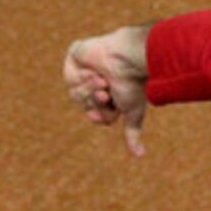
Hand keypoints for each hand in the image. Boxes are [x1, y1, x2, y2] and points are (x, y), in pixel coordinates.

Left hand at [62, 25, 151, 155]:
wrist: (128, 60)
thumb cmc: (133, 83)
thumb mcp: (132, 112)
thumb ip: (132, 132)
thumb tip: (140, 155)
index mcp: (108, 93)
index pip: (94, 115)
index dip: (98, 115)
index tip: (106, 106)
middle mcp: (95, 82)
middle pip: (84, 105)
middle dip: (95, 101)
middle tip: (106, 92)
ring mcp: (84, 69)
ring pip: (75, 94)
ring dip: (89, 90)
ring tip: (102, 80)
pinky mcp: (74, 56)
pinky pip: (69, 77)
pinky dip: (81, 78)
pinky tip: (93, 72)